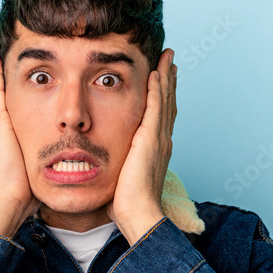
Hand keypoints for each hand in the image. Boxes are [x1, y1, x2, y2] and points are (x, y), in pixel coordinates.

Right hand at [0, 43, 39, 236]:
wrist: (9, 200)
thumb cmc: (26, 194)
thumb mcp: (39, 172)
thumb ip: (47, 163)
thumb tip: (65, 165)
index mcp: (6, 140)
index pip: (9, 110)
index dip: (12, 92)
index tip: (19, 77)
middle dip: (2, 75)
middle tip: (3, 53)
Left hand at [106, 48, 177, 244]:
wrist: (139, 214)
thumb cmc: (128, 204)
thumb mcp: (122, 178)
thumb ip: (118, 165)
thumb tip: (103, 165)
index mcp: (155, 150)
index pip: (160, 116)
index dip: (162, 96)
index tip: (161, 78)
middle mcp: (161, 141)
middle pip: (167, 103)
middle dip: (167, 80)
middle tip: (169, 59)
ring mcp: (158, 139)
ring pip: (164, 100)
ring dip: (165, 76)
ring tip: (166, 57)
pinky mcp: (151, 139)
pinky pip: (156, 107)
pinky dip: (157, 89)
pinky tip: (155, 72)